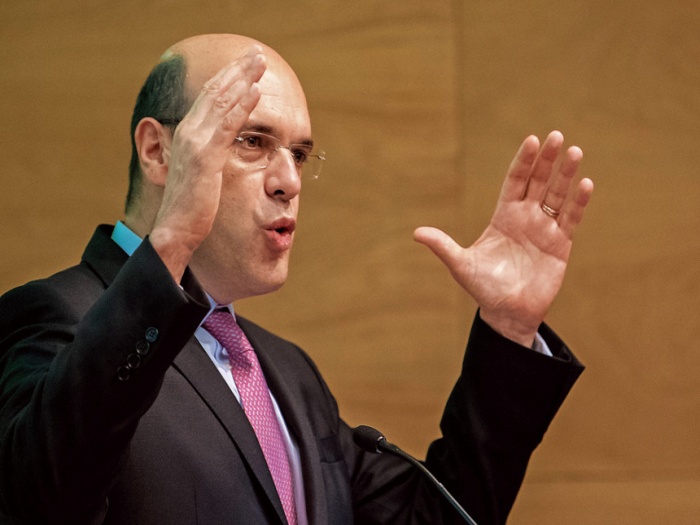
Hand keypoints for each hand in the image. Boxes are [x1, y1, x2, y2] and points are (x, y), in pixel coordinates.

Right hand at [150, 46, 266, 280]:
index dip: (227, 78)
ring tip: (260, 64)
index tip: (245, 65)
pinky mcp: (206, 156)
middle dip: (237, 70)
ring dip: (243, 79)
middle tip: (256, 54)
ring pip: (222, 102)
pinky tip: (255, 91)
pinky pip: (227, 124)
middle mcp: (188, 132)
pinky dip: (242, 105)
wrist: (177, 228)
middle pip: (214, 91)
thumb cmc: (191, 206)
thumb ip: (209, 154)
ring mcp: (195, 142)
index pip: (208, 97)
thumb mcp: (202, 173)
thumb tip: (222, 147)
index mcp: (187, 134)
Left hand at [414, 131, 593, 346]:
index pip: (515, 181)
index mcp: (503, 216)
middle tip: (557, 137)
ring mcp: (544, 230)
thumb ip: (442, 246)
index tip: (532, 140)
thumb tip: (415, 233)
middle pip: (538, 182)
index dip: (523, 162)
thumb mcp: (461, 264)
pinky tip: (585, 184)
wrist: (507, 312)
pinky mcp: (560, 245)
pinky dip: (579, 202)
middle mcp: (525, 218)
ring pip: (558, 196)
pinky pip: (571, 219)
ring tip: (575, 151)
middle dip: (547, 160)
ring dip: (566, 175)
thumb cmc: (483, 288)